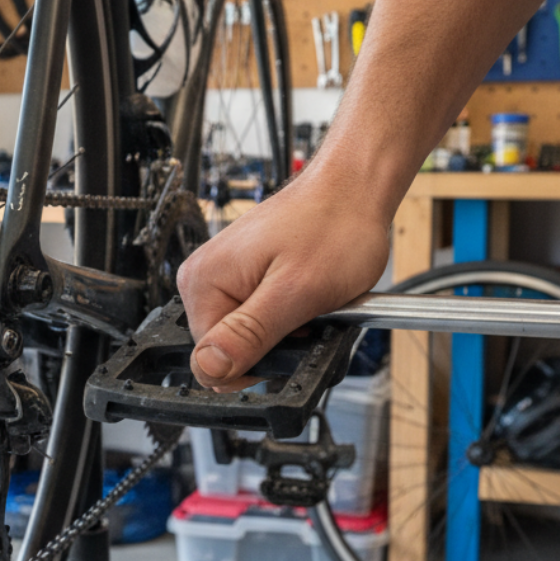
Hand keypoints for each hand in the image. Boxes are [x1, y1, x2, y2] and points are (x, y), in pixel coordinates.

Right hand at [178, 172, 390, 390]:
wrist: (355, 191)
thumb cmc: (335, 227)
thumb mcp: (295, 292)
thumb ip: (248, 334)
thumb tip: (207, 368)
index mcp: (204, 282)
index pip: (211, 362)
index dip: (255, 365)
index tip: (290, 340)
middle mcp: (206, 277)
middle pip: (229, 350)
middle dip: (272, 345)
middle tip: (305, 313)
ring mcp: (225, 275)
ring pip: (248, 336)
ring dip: (283, 331)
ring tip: (309, 300)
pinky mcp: (245, 276)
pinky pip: (260, 316)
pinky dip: (288, 314)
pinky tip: (305, 294)